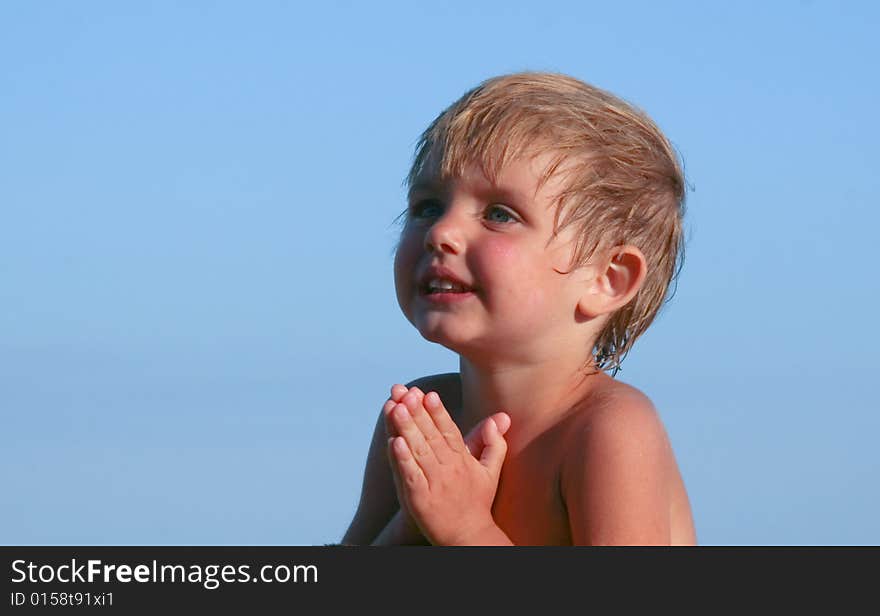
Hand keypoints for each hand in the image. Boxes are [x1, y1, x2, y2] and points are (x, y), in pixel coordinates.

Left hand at [384, 385, 510, 544]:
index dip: (438, 412)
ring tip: (395, 408)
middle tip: (406, 392)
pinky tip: (394, 442)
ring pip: (418, 452)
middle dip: (417, 413)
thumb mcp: (490, 470)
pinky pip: (410, 475)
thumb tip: (500, 418)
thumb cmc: (477, 500)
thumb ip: (494, 443)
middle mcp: (449, 469)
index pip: (448, 431)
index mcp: (462, 460)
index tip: (429, 393)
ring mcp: (433, 483)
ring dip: (406, 429)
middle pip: (431, 436)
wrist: (468, 536)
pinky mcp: (419, 499)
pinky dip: (402, 459)